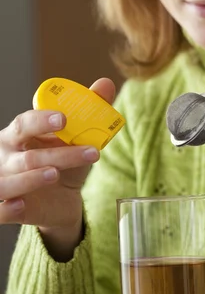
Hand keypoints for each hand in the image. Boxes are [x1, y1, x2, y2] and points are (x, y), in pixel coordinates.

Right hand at [0, 78, 115, 230]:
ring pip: (9, 183)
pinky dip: (6, 209)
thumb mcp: (77, 138)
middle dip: (55, 154)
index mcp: (19, 134)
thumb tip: (106, 84)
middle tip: (85, 152)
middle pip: (26, 156)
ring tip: (55, 173)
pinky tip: (20, 205)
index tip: (63, 118)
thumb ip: (89, 110)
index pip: (24, 123)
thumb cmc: (62, 160)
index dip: (41, 120)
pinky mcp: (7, 209)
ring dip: (30, 179)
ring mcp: (3, 183)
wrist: (59, 198)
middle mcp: (6, 157)